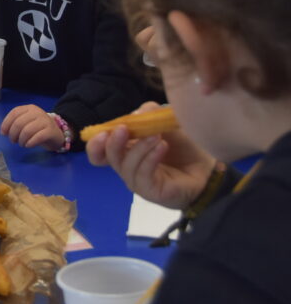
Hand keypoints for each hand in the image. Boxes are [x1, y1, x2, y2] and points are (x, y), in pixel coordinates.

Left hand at [0, 105, 65, 150]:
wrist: (56, 134)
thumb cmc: (37, 129)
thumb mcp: (26, 123)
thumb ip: (15, 124)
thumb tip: (4, 132)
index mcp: (29, 108)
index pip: (14, 113)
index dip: (6, 124)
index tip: (3, 134)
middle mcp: (37, 112)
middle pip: (19, 123)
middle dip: (13, 134)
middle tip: (13, 141)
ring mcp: (45, 121)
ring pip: (27, 131)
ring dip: (21, 140)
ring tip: (21, 144)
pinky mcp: (50, 131)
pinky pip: (37, 137)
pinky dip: (30, 143)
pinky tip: (28, 145)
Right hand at [86, 102, 215, 209]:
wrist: (208, 171)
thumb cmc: (184, 149)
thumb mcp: (165, 125)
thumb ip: (149, 115)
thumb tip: (136, 113)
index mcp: (125, 151)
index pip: (100, 150)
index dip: (96, 142)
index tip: (102, 131)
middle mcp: (126, 166)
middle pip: (107, 156)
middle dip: (112, 141)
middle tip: (124, 128)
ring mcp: (136, 180)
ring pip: (126, 164)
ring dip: (139, 147)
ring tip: (157, 136)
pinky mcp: (149, 191)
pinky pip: (143, 173)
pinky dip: (150, 157)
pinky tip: (162, 147)